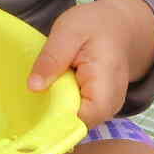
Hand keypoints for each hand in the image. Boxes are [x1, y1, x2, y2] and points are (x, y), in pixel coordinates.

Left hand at [28, 0, 153, 127]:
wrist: (121, 27)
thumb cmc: (96, 26)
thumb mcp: (69, 31)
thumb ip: (52, 57)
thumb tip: (34, 87)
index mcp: (105, 84)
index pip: (80, 120)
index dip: (55, 121)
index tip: (32, 113)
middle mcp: (111, 104)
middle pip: (76, 127)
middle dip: (52, 117)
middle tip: (35, 96)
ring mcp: (108, 110)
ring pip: (76, 125)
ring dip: (57, 112)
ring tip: (48, 90)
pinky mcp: (101, 111)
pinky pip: (78, 118)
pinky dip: (64, 109)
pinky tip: (57, 93)